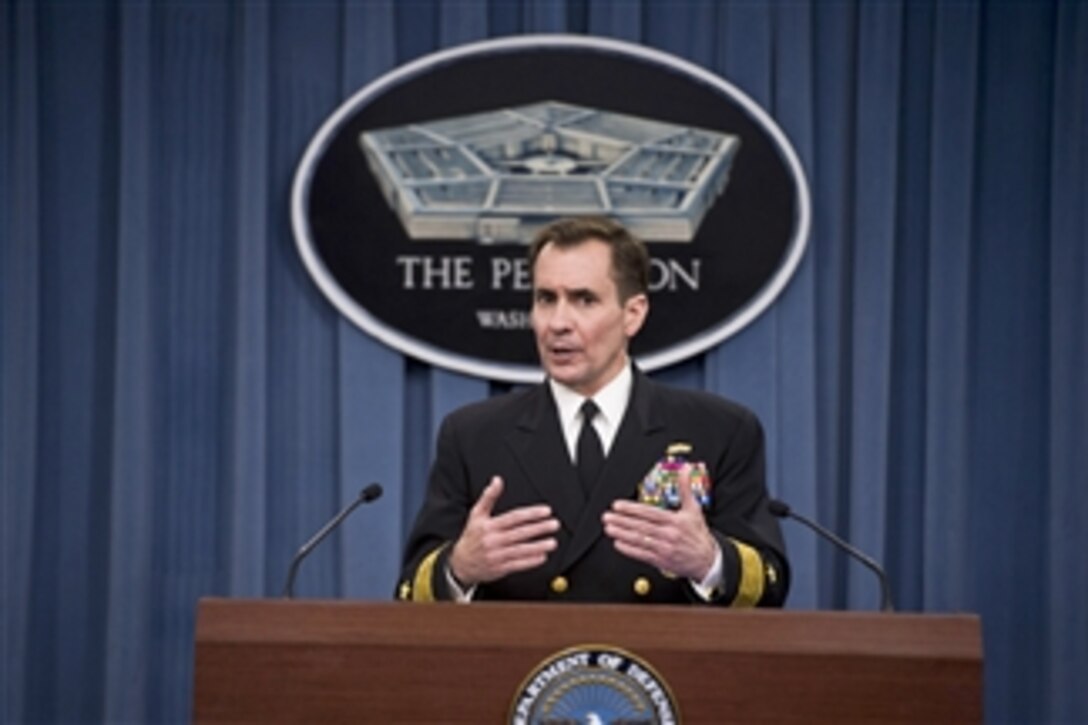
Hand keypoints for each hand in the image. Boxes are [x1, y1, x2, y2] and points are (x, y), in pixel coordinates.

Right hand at [448, 476, 559, 586]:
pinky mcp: (500, 568)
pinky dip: (530, 561)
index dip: (531, 514)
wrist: (460, 563)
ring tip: (552, 542)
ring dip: (538, 546)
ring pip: (521, 550)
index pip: (514, 517)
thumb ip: (488, 497)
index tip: (546, 511)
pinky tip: (542, 556)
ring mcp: (497, 555)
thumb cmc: (471, 536)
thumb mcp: (476, 514)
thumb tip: (497, 480)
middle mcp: (493, 540)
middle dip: (539, 528)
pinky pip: (517, 565)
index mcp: (489, 526)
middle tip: (554, 524)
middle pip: (520, 533)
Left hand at [602, 464, 717, 580]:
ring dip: (622, 534)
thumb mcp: (694, 509)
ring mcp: (664, 549)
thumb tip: (685, 468)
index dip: (632, 509)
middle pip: (641, 526)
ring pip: (639, 540)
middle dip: (622, 521)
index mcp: (675, 521)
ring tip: (609, 528)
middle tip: (607, 516)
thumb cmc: (698, 534)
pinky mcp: (661, 561)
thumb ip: (686, 488)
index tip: (618, 505)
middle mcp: (668, 534)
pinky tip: (618, 544)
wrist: (708, 560)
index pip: (650, 513)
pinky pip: (642, 555)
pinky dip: (629, 550)